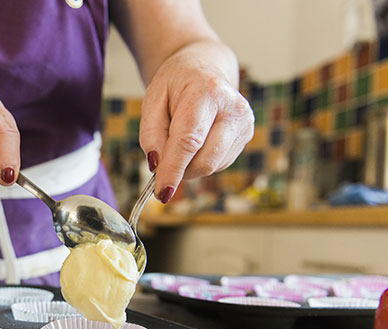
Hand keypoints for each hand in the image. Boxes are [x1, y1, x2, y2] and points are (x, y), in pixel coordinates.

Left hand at [138, 45, 253, 202]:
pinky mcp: (246, 137)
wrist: (204, 69)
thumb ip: (150, 134)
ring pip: (211, 167)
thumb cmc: (176, 84)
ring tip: (181, 137)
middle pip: (205, 160)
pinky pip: (217, 164)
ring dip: (189, 165)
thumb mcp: (152, 100)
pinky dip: (200, 160)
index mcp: (207, 92)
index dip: (174, 169)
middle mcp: (233, 109)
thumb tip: (157, 166)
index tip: (162, 192)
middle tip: (162, 160)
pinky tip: (197, 140)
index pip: (189, 141)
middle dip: (179, 170)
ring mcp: (244, 124)